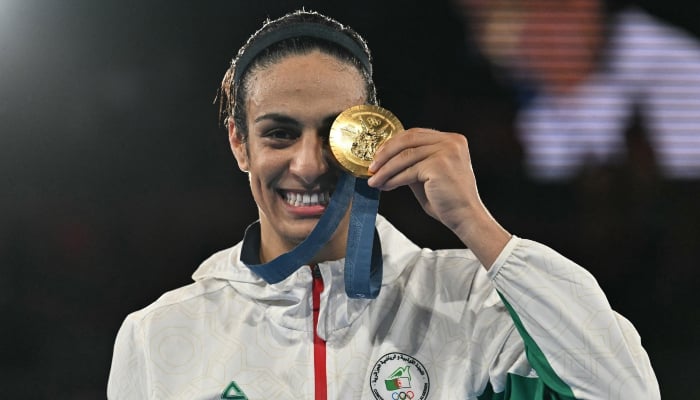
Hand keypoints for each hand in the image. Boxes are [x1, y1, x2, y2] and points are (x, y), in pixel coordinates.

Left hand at [367, 128, 509, 267]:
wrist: (465, 217)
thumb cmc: (447, 200)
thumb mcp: (428, 174)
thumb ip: (413, 162)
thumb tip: (385, 159)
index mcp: (452, 139)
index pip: (415, 134)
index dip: (393, 143)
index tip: (378, 156)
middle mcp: (451, 141)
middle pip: (408, 139)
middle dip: (385, 153)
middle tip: (372, 166)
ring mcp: (446, 151)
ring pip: (405, 156)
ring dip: (385, 169)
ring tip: (373, 180)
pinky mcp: (439, 165)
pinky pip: (408, 170)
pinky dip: (393, 179)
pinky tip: (384, 186)